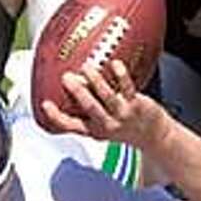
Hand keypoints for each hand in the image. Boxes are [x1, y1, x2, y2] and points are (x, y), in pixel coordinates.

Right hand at [39, 61, 170, 149]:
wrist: (154, 136)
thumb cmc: (124, 127)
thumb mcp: (101, 126)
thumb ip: (85, 112)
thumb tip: (69, 88)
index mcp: (94, 130)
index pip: (71, 126)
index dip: (57, 117)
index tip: (46, 104)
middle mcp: (107, 124)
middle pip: (89, 108)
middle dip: (77, 92)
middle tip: (66, 77)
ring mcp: (122, 114)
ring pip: (107, 96)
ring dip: (95, 81)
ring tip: (86, 67)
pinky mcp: (137, 104)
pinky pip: (128, 87)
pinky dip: (121, 75)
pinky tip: (115, 63)